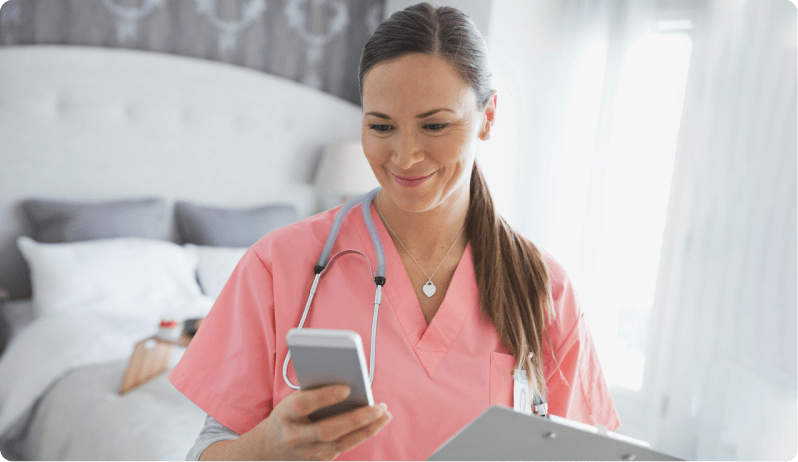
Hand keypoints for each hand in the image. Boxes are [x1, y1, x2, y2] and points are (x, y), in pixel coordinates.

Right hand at [246, 384, 391, 460]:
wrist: (270, 446)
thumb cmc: (288, 415)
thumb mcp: (292, 399)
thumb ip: (315, 392)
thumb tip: (347, 380)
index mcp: (285, 414)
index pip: (303, 405)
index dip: (324, 397)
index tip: (346, 388)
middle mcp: (295, 437)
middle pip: (327, 430)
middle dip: (355, 419)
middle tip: (378, 407)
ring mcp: (307, 452)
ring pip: (341, 443)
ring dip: (367, 429)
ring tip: (384, 414)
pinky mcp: (319, 460)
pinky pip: (344, 447)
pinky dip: (362, 434)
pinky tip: (376, 423)